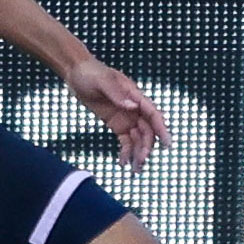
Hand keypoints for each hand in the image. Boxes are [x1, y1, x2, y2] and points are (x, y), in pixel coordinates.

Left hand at [63, 53, 169, 167]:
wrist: (76, 73)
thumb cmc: (90, 73)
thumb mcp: (102, 81)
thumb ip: (117, 93)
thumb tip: (133, 106)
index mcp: (135, 95)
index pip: (153, 114)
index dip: (161, 129)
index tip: (167, 144)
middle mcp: (134, 108)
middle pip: (147, 130)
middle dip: (146, 147)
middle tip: (141, 162)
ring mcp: (126, 117)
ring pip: (138, 139)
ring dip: (138, 153)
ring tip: (134, 170)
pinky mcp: (116, 124)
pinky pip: (125, 141)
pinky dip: (126, 152)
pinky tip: (123, 162)